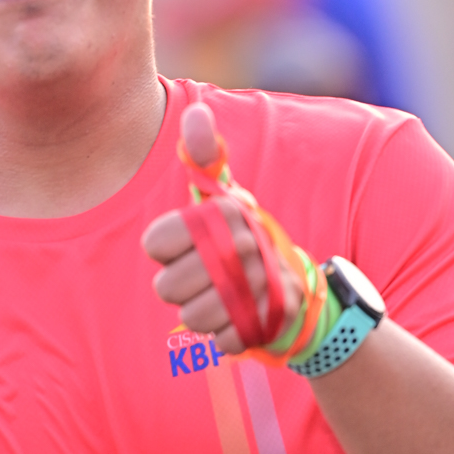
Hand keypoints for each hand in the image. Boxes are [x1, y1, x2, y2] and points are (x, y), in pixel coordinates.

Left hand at [141, 104, 303, 354]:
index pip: (155, 244)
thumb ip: (205, 158)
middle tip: (207, 277)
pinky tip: (242, 318)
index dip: (165, 251)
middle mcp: (244, 244)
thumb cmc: (244, 240)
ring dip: (203, 313)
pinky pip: (220, 341)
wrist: (299, 291)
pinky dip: (227, 335)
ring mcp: (259, 285)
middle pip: (167, 288)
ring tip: (223, 298)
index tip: (188, 246)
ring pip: (191, 317)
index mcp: (225, 212)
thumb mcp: (225, 198)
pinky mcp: (269, 323)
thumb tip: (196, 112)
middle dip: (182, 289)